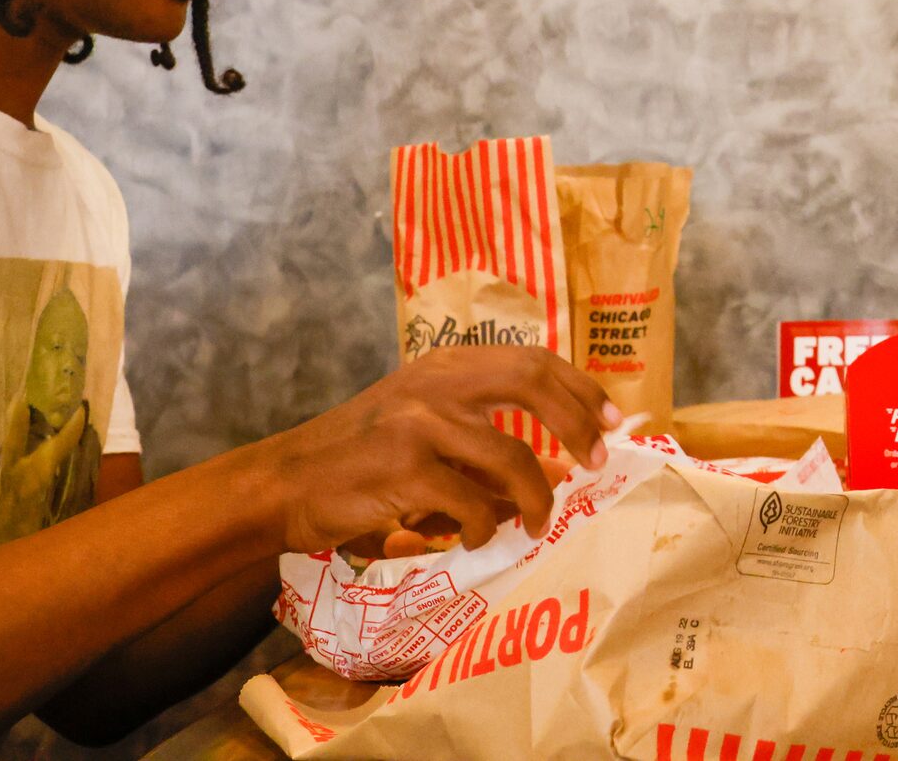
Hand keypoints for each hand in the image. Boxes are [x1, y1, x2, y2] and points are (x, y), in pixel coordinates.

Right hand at [251, 346, 615, 555]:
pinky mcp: (403, 468)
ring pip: (512, 457)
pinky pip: (471, 505)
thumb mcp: (424, 432)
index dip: (581, 388)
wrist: (284, 483)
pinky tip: (472, 538)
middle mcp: (437, 382)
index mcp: (446, 365)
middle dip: (577, 422)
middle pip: (533, 382)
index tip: (613, 420)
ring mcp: (420, 422)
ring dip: (535, 498)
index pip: (533, 360)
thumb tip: (561, 468)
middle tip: (595, 461)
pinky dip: (482, 528)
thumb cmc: (359, 461)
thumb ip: (484, 441)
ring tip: (533, 522)